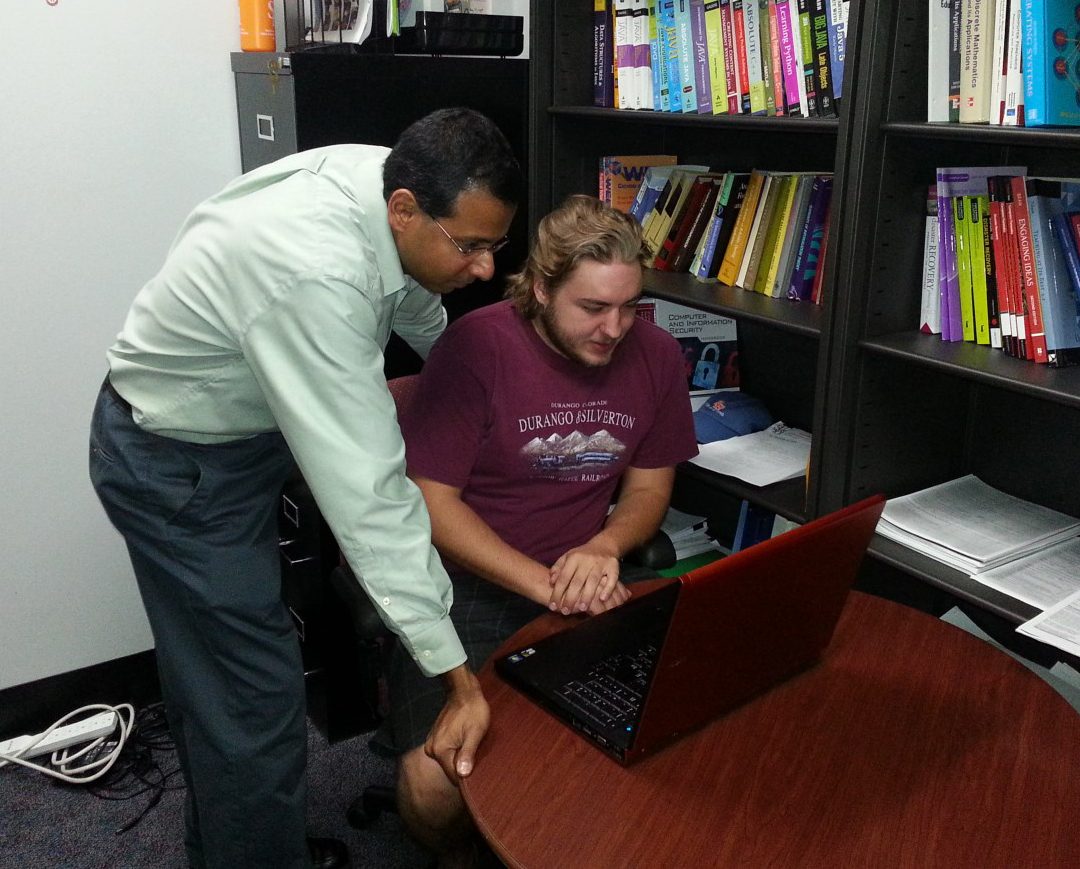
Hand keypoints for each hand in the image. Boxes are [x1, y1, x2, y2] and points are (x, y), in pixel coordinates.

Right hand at [425, 665, 488, 784]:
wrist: (464, 692)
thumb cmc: (473, 710)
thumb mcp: (475, 732)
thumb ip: (468, 754)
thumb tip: (462, 774)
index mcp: (440, 749)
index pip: (454, 776)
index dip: (467, 777)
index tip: (480, 774)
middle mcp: (431, 749)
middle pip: (450, 769)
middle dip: (464, 767)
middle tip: (478, 756)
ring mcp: (432, 744)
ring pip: (449, 761)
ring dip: (461, 759)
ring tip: (472, 748)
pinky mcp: (435, 739)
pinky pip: (447, 753)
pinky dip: (456, 752)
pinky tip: (465, 743)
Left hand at [548, 539, 624, 614]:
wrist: (604, 545)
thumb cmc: (582, 555)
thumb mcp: (568, 557)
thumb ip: (558, 568)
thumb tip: (551, 581)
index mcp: (574, 558)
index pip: (564, 577)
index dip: (557, 592)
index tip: (553, 606)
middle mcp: (587, 560)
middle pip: (577, 581)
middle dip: (571, 597)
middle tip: (566, 611)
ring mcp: (601, 563)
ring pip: (593, 581)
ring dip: (587, 595)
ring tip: (582, 609)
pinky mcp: (613, 566)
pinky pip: (612, 579)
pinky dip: (607, 589)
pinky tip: (602, 599)